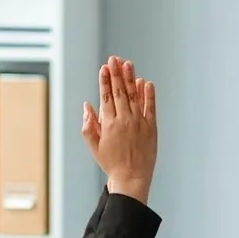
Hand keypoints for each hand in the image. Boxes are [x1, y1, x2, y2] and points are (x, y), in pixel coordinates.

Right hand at [81, 56, 156, 202]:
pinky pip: (151, 108)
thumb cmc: (111, 163)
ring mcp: (139, 123)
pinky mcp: (151, 128)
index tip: (104, 67)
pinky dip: (149, 95)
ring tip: (128, 64)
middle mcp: (124, 120)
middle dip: (116, 73)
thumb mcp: (94, 145)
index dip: (104, 80)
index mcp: (109, 124)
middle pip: (119, 92)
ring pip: (135, 96)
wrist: (132, 178)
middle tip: (115, 59)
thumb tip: (87, 104)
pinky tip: (146, 82)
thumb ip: (89, 124)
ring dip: (131, 78)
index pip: (106, 96)